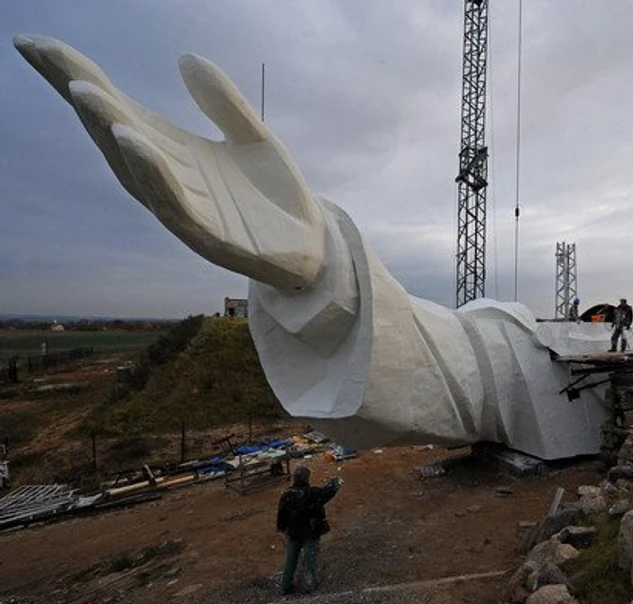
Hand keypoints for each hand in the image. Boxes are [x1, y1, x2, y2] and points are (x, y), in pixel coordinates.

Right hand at [13, 35, 323, 291]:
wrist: (315, 250)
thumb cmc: (277, 200)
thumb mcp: (255, 140)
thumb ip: (224, 104)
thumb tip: (186, 60)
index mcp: (175, 155)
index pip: (120, 110)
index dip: (80, 77)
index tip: (37, 44)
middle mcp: (170, 181)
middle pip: (116, 133)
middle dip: (81, 93)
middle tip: (44, 54)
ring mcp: (187, 211)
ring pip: (138, 169)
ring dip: (110, 130)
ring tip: (84, 90)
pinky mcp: (210, 238)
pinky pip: (175, 204)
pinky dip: (153, 173)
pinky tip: (134, 140)